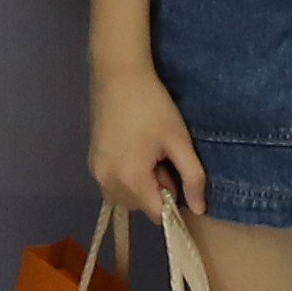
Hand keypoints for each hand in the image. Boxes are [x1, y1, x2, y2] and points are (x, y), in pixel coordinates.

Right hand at [88, 65, 206, 222]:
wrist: (118, 75)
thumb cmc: (153, 107)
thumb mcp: (179, 140)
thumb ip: (193, 177)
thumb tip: (200, 209)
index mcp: (130, 180)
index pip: (157, 215)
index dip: (172, 199)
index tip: (174, 172)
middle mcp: (107, 182)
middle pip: (140, 207)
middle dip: (155, 190)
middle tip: (161, 157)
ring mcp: (96, 172)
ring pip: (125, 197)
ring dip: (139, 185)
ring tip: (146, 153)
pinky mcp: (91, 162)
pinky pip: (112, 184)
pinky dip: (125, 177)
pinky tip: (132, 150)